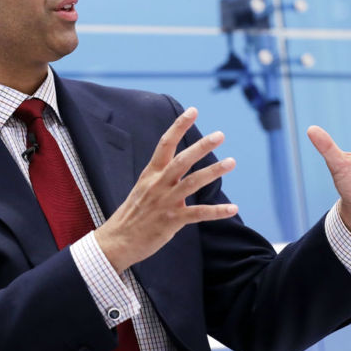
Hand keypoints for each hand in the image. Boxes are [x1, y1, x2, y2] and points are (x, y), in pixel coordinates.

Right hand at [95, 107, 237, 272]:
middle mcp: (158, 184)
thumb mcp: (144, 188)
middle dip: (201, 146)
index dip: (179, 126)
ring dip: (213, 171)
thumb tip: (179, 168)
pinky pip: (197, 213)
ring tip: (231, 162)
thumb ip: (162, 178)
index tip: (193, 110)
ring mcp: (165, 202)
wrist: (117, 241)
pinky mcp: (171, 221)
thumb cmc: (133, 214)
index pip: (165, 143)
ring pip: (192, 182)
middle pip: (181, 160)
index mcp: (151, 174)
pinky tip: (232, 208)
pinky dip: (216, 211)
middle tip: (220, 135)